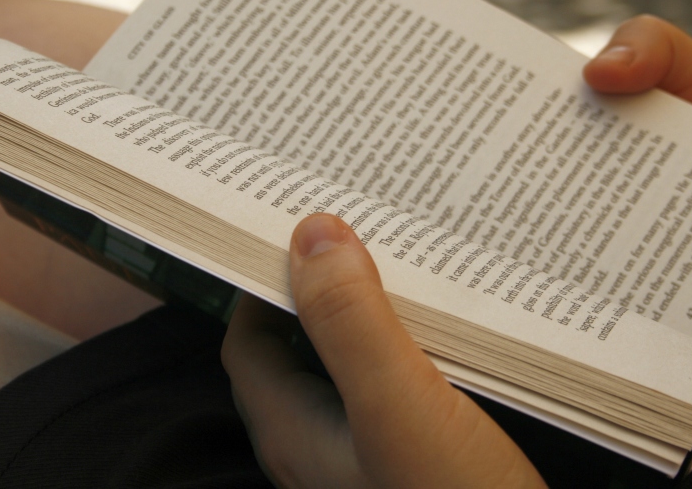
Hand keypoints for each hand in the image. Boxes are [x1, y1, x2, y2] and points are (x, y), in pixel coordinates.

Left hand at [222, 213, 545, 488]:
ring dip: (365, 317)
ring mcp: (363, 459)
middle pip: (295, 351)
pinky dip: (402, 350)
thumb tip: (309, 234)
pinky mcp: (407, 463)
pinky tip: (444, 330)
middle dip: (318, 291)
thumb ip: (350, 322)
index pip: (247, 341)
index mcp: (293, 431)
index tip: (298, 228)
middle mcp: (317, 448)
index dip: (262, 283)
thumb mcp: (400, 405)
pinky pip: (387, 392)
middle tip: (356, 231)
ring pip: (346, 369)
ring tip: (402, 266)